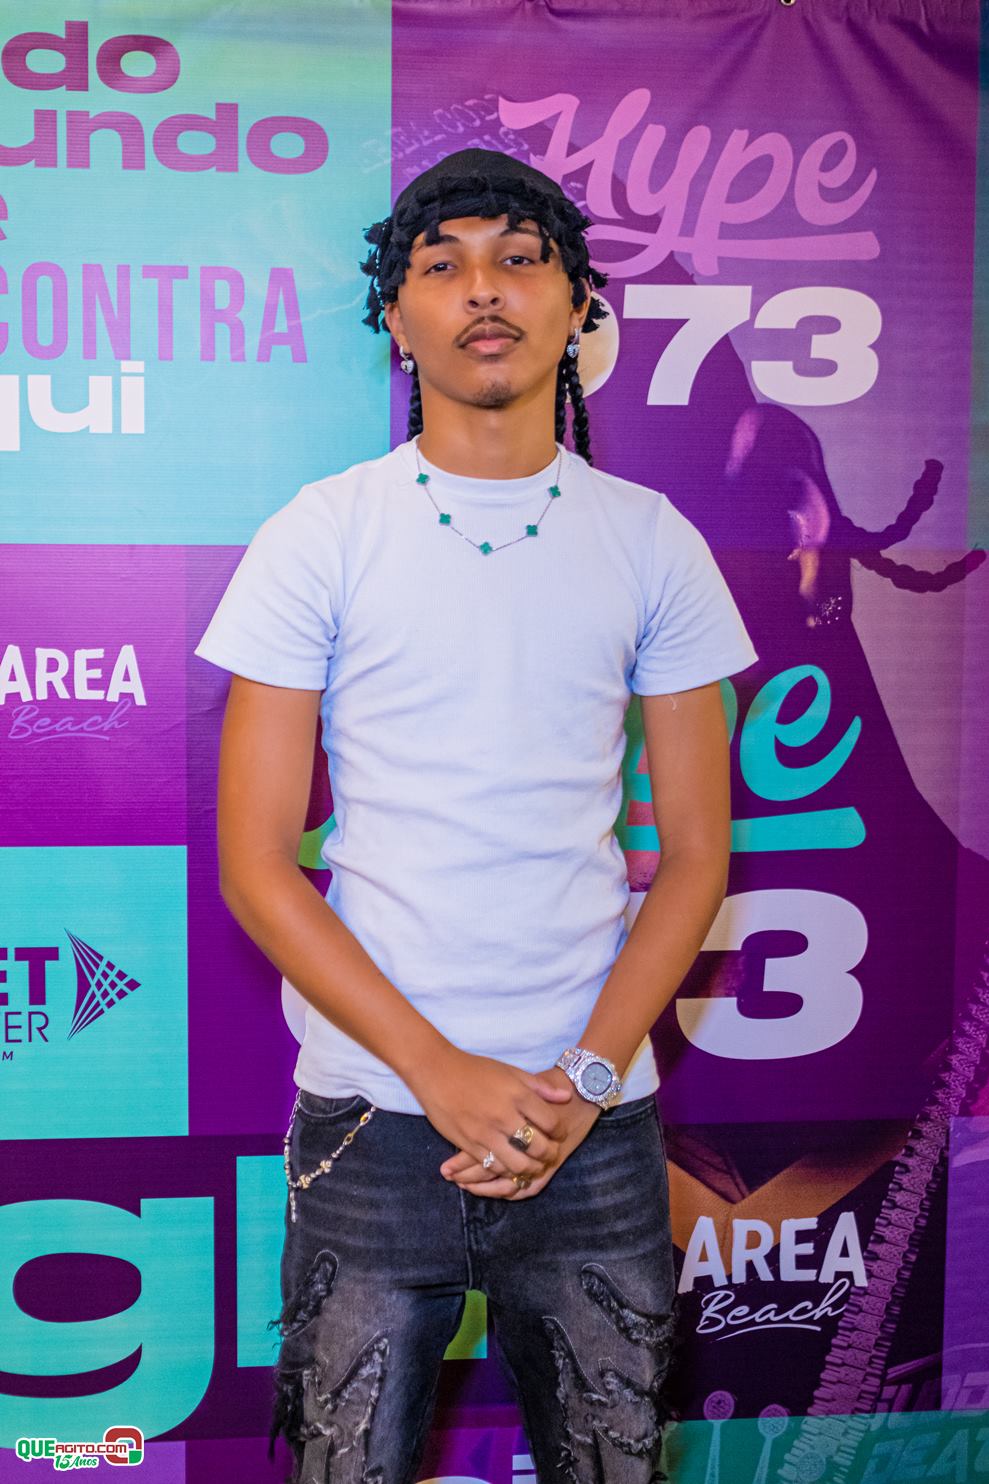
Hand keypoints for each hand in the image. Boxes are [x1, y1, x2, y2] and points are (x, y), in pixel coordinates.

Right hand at [439, 1065, 600, 1199]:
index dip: (559, 1131)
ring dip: (530, 1169)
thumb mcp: (509, 1071)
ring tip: (533, 1165)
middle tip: (550, 1154)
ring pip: (518, 1164)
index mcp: (517, 1095)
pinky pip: (494, 1166)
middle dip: (549, 1154)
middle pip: (538, 1147)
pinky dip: (506, 1171)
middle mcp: (504, 1115)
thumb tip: (566, 1097)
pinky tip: (510, 1166)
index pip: (550, 1122)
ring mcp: (486, 1132)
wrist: (436, 1072)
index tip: (558, 1133)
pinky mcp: (469, 1144)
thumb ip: (539, 1086)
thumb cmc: (475, 1069)